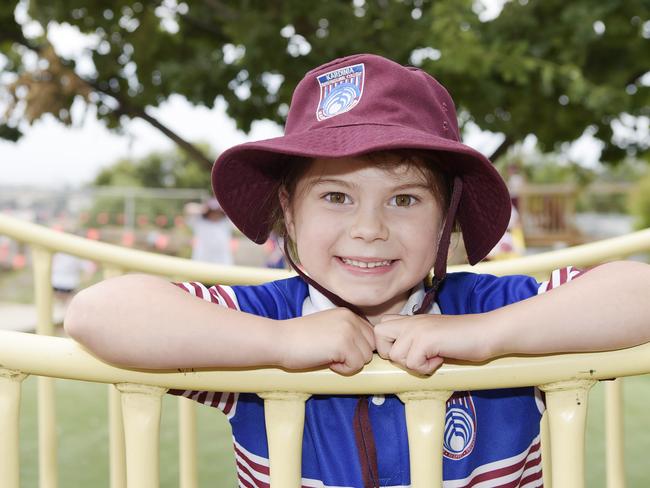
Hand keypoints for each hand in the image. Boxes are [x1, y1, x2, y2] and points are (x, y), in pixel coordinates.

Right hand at [279, 308, 375, 374]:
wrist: (279, 340)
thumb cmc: (299, 339)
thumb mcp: (328, 327)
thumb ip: (347, 332)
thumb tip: (366, 350)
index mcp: (348, 313)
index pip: (370, 336)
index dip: (357, 348)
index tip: (338, 350)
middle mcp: (351, 318)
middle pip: (371, 347)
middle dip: (355, 356)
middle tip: (331, 354)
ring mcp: (349, 330)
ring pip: (366, 357)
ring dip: (348, 363)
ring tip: (328, 357)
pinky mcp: (344, 344)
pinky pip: (356, 366)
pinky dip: (343, 370)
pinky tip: (327, 361)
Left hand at [374, 314, 494, 374]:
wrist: (486, 333)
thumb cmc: (462, 339)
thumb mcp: (432, 336)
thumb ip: (414, 340)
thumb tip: (398, 359)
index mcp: (411, 320)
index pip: (380, 327)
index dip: (389, 345)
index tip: (410, 353)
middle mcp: (410, 321)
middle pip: (378, 335)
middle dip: (392, 353)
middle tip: (415, 356)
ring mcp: (417, 329)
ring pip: (396, 356)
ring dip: (415, 364)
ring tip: (434, 357)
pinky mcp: (426, 339)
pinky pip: (413, 363)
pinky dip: (427, 368)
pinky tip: (441, 358)